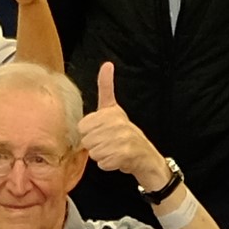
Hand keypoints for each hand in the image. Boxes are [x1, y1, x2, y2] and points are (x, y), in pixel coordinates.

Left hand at [77, 63, 166, 184]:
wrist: (146, 157)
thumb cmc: (125, 133)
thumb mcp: (114, 108)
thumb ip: (106, 87)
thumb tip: (107, 64)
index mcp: (111, 111)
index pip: (82, 126)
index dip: (89, 133)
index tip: (102, 131)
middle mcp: (118, 122)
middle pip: (87, 140)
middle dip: (95, 146)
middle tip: (108, 143)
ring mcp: (123, 138)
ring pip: (94, 152)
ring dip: (102, 156)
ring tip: (114, 151)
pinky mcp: (126, 153)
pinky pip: (102, 162)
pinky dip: (108, 164)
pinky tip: (118, 159)